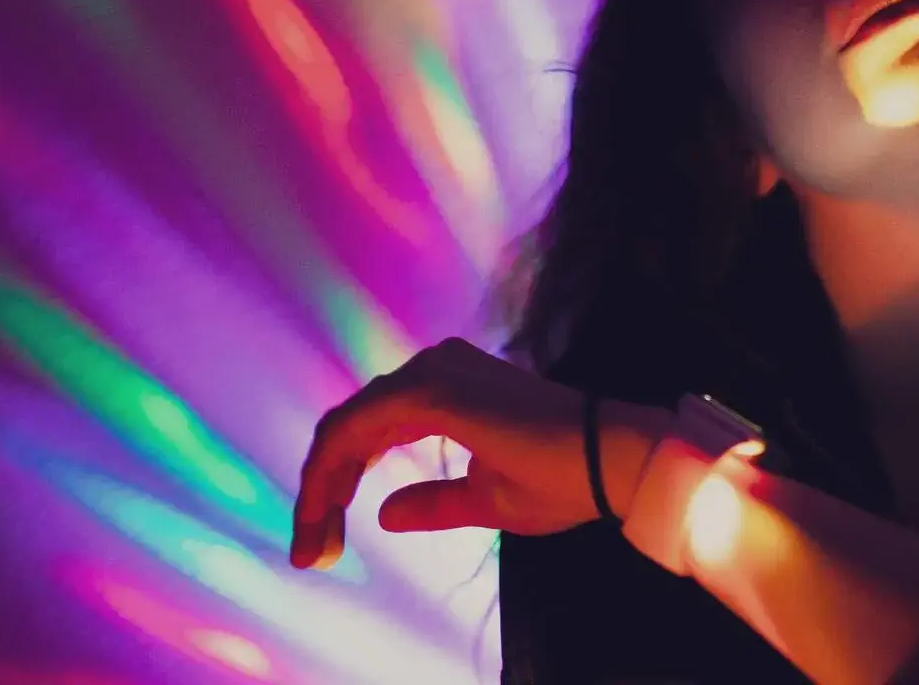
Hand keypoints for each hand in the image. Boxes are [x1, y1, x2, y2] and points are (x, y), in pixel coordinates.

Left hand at [291, 337, 599, 569]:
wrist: (609, 461)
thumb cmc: (561, 479)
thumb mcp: (484, 499)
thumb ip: (433, 503)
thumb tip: (384, 515)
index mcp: (449, 388)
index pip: (371, 430)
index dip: (338, 483)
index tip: (325, 541)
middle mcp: (436, 368)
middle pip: (351, 427)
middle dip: (321, 490)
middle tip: (309, 551)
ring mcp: (432, 374)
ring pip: (346, 427)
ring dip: (319, 485)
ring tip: (312, 540)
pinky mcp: (432, 391)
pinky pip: (355, 428)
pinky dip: (330, 470)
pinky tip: (322, 509)